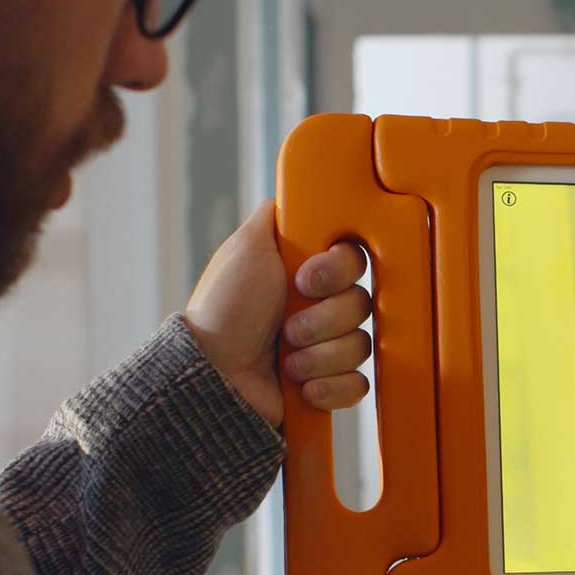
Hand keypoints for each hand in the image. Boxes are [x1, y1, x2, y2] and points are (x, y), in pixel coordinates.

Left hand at [185, 201, 371, 427]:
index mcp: (309, 273)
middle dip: (322, 320)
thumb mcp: (247, 247)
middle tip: (286, 327)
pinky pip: (357, 385)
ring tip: (286, 361)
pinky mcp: (329, 384)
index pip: (356, 262)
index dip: (338, 272)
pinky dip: (330, 387)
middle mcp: (321, 306)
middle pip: (361, 304)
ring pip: (360, 346)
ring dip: (319, 355)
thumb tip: (303, 187)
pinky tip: (304, 386)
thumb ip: (279, 213)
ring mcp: (327, 347)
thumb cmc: (224, 310)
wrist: (212, 374)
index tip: (306, 281)